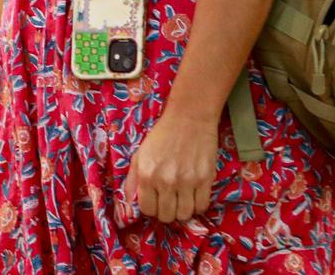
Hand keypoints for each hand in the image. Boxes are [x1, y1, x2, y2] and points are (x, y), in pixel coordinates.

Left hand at [123, 108, 218, 225]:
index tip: (156, 201)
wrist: (189, 118)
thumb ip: (132, 179)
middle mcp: (165, 180)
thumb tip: (128, 201)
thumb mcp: (140, 153)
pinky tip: (194, 195)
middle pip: (166, 216)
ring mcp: (186, 181)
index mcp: (146, 174)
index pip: (147, 210)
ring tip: (182, 199)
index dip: (151, 208)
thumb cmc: (162, 135)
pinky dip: (198, 205)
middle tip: (170, 201)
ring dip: (183, 210)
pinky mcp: (205, 179)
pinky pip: (202, 206)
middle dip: (166, 212)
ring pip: (185, 215)